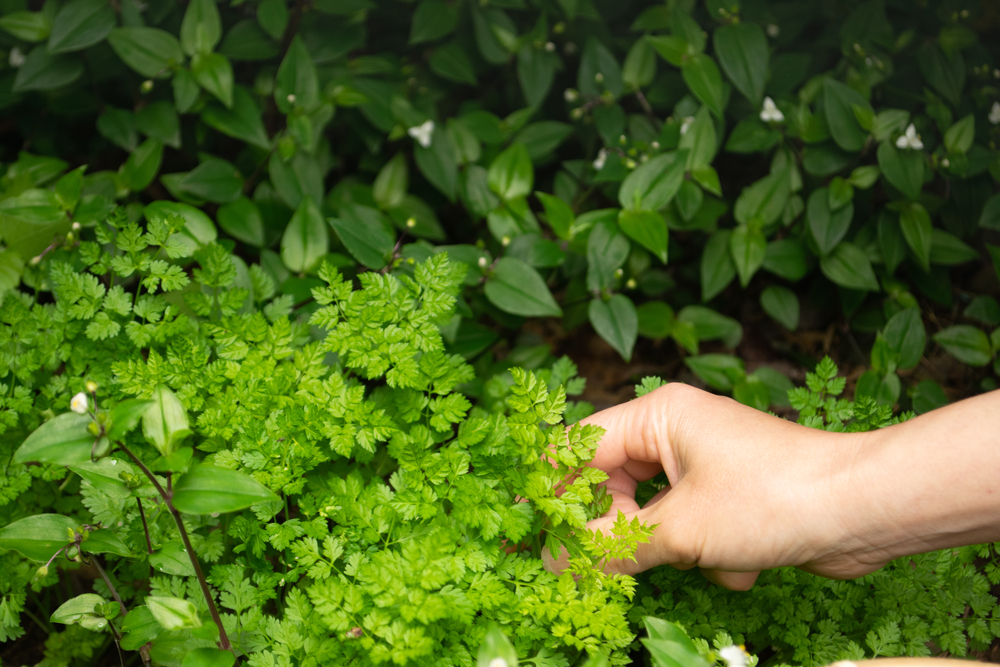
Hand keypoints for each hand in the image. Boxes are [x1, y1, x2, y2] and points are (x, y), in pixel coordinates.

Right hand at [554, 383, 894, 589]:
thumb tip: (555, 562)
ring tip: (699, 558)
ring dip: (673, 550)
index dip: (554, 490)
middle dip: (621, 533)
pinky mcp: (730, 499)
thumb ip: (610, 547)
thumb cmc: (770, 498)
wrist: (863, 512)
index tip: (533, 532)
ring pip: (653, 516)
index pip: (581, 446)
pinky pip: (691, 530)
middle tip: (612, 568)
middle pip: (615, 486)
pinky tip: (741, 562)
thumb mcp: (679, 529)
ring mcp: (705, 466)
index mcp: (659, 416)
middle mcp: (678, 433)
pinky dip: (708, 555)